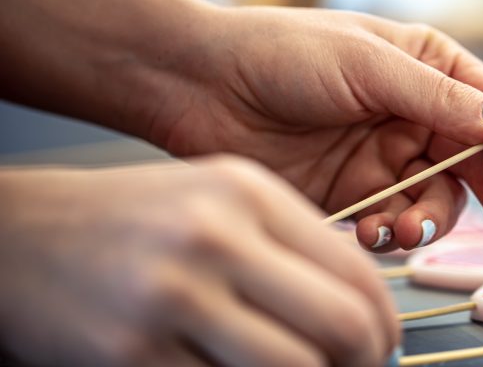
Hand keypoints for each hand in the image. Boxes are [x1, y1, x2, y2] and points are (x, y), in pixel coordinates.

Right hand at [0, 156, 398, 366]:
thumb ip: (291, 245)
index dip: (386, 324)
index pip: (358, 272)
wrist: (22, 233)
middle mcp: (215, 238)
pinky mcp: (132, 352)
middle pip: (341, 326)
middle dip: (365, 363)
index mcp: (247, 194)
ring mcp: (171, 296)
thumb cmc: (132, 219)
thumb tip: (361, 309)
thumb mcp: (219, 201)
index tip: (383, 346)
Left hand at [142, 7, 482, 250]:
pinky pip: (394, 224)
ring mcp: (385, 160)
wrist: (200, 87)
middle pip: (478, 165)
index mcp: (429, 69)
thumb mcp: (367, 64)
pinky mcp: (355, 197)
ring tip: (406, 228)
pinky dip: (393, 235)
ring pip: (438, 202)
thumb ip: (440, 98)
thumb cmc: (281, 53)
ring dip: (433, 221)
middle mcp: (414, 117)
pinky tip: (374, 233)